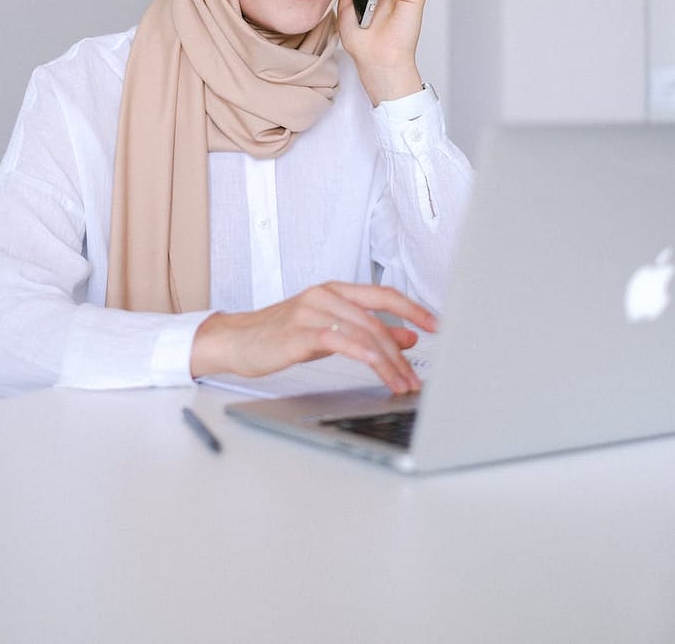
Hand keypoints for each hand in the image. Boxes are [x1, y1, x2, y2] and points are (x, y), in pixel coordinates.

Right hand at [190, 283, 437, 393]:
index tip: (437, 323)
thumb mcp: (329, 330)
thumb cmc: (281, 335)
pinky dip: (365, 355)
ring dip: (388, 361)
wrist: (237, 340)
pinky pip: (340, 341)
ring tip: (402, 383)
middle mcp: (325, 295)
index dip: (413, 308)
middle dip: (401, 350)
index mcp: (334, 290)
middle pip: (376, 318)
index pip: (383, 294)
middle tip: (416, 375)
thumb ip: (366, 332)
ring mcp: (311, 311)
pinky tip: (378, 369)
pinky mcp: (299, 332)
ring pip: (363, 331)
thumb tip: (407, 338)